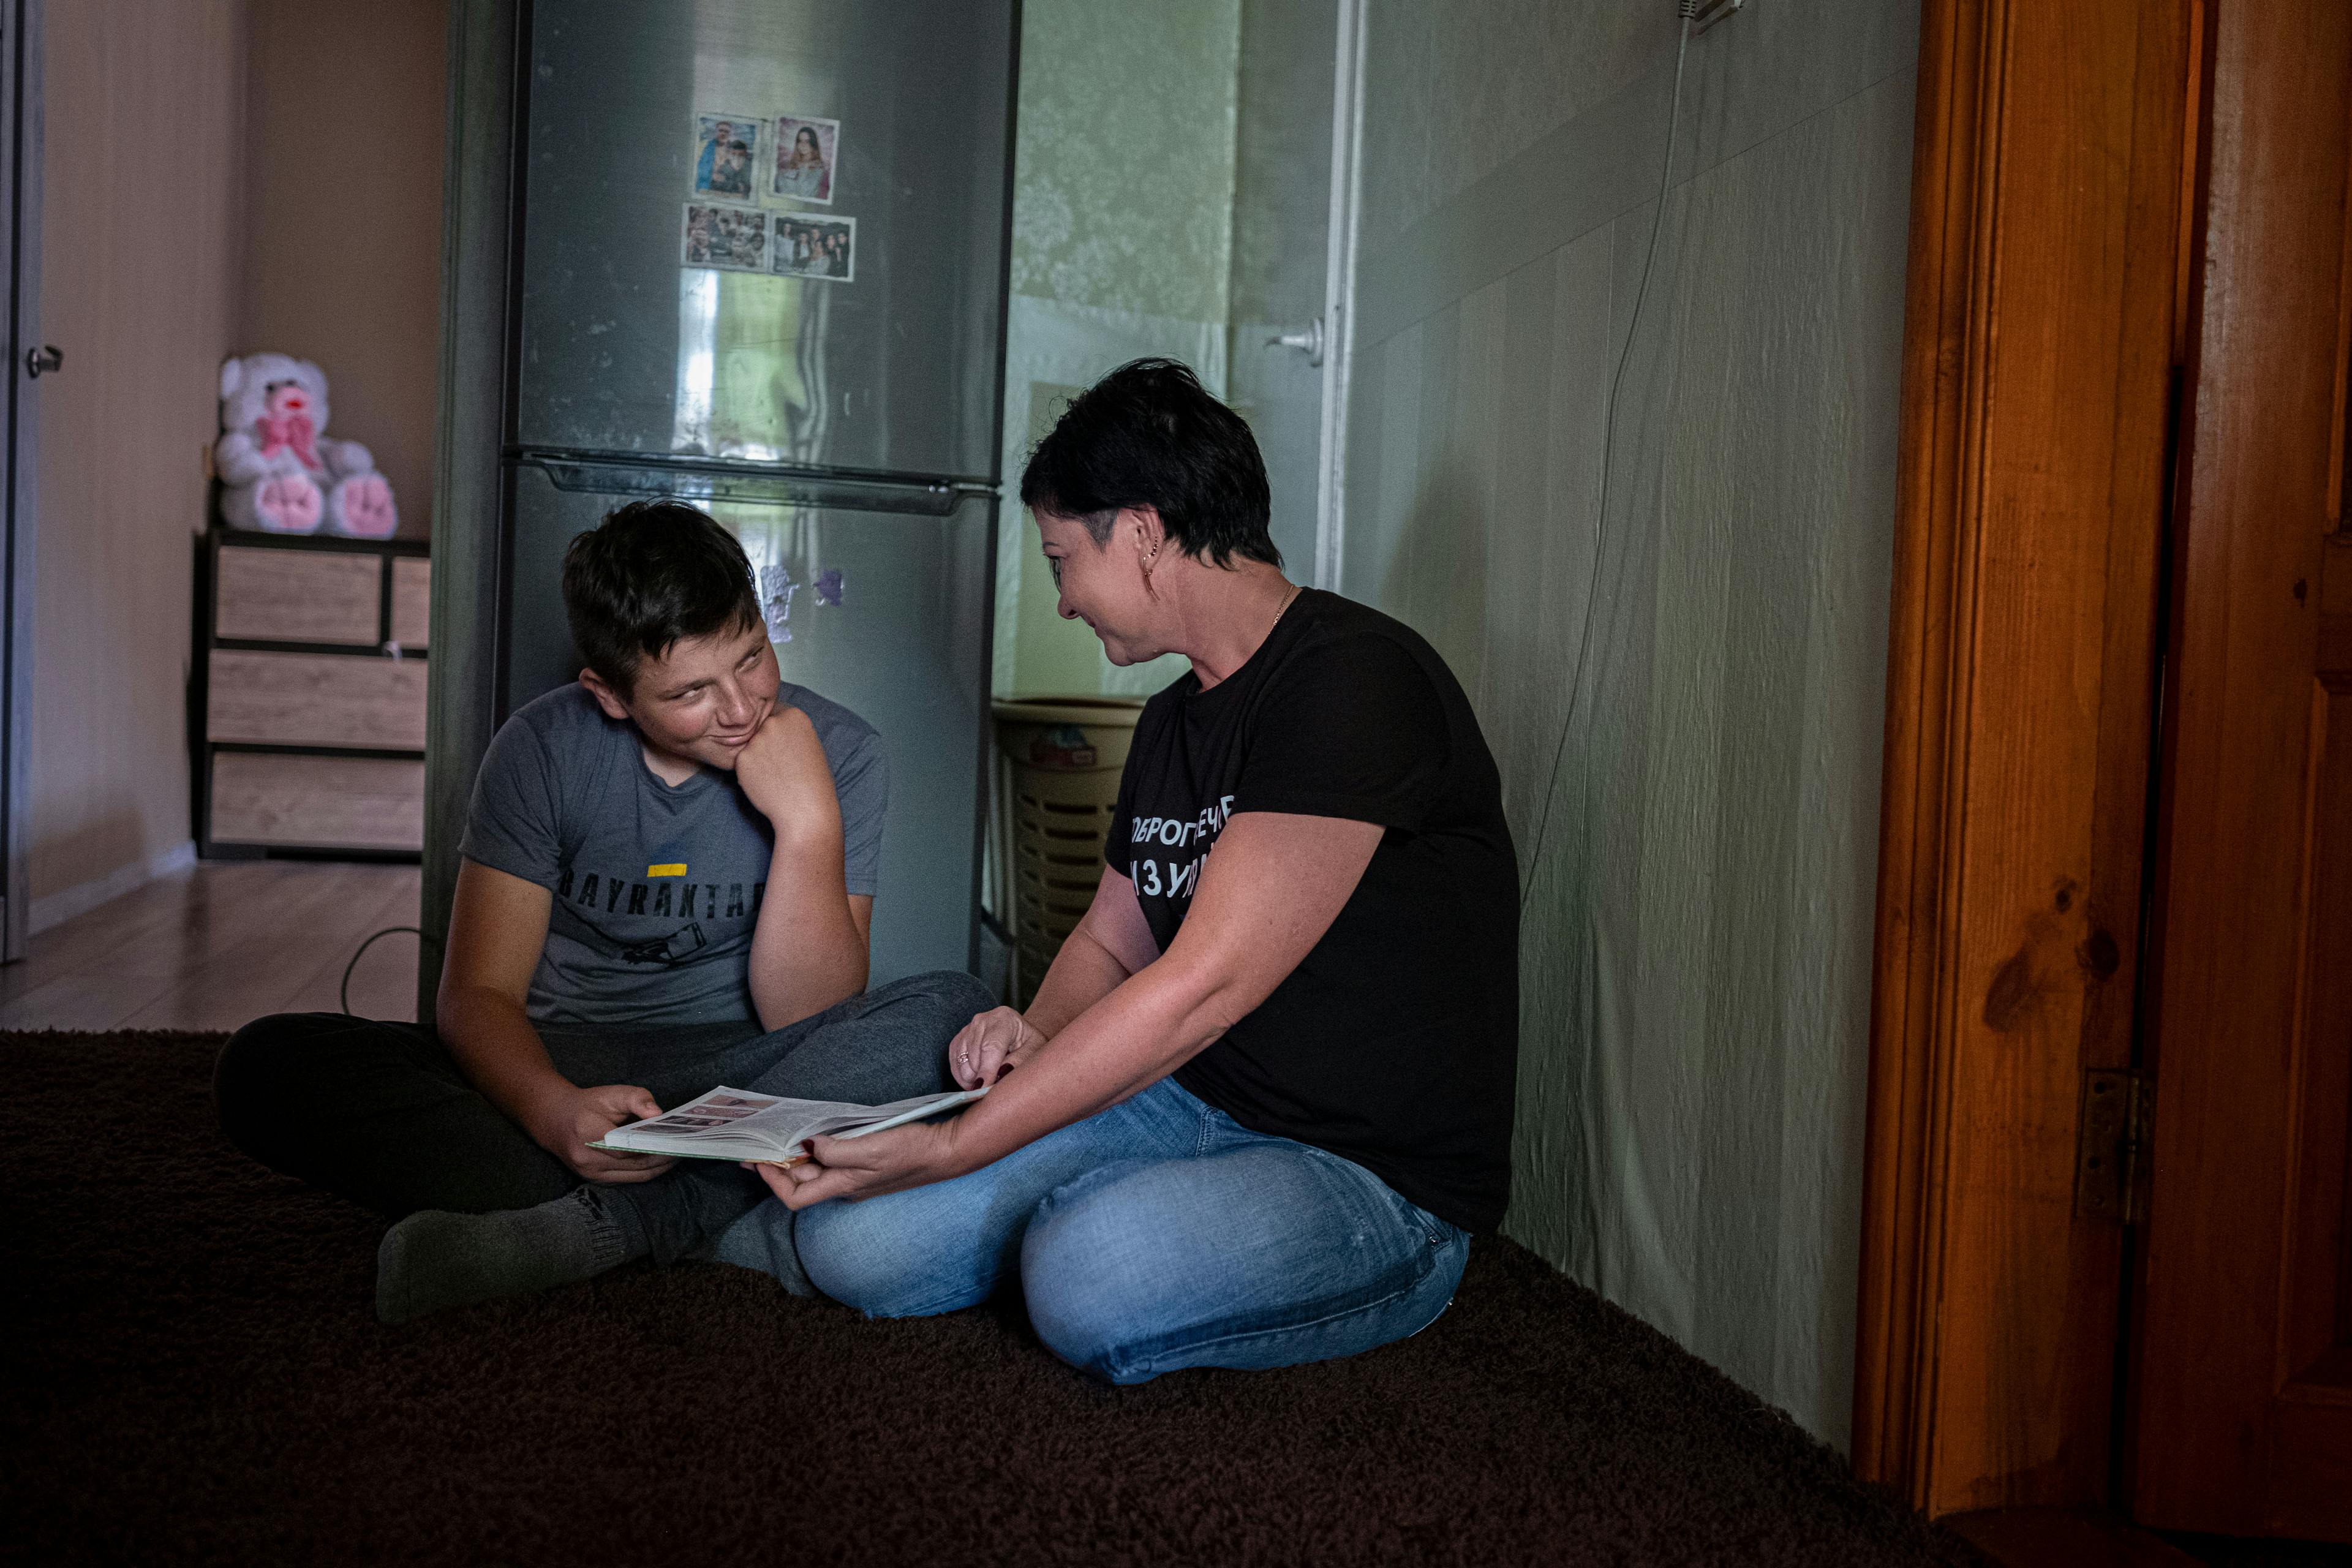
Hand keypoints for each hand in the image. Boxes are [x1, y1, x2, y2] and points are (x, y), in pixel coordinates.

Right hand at [524, 1081, 674, 1182]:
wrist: (555, 1120)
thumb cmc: (588, 1105)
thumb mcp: (612, 1093)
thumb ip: (637, 1098)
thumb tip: (658, 1114)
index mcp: (587, 1130)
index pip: (627, 1145)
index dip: (654, 1145)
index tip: (677, 1139)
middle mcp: (586, 1156)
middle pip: (634, 1163)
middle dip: (662, 1157)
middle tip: (687, 1148)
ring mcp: (589, 1172)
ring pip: (633, 1175)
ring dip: (658, 1167)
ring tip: (679, 1155)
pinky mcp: (594, 1179)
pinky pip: (627, 1179)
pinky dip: (646, 1172)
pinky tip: (662, 1162)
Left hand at [733, 705, 840, 840]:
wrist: (805, 809)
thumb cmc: (813, 782)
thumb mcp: (809, 745)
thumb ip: (790, 731)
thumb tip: (770, 728)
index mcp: (795, 715)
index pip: (776, 713)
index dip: (778, 732)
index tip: (783, 746)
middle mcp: (774, 722)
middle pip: (761, 727)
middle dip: (765, 741)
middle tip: (779, 763)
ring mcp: (756, 739)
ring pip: (750, 745)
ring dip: (756, 757)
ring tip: (774, 776)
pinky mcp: (742, 758)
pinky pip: (743, 762)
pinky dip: (749, 772)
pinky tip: (765, 783)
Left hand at [752, 1117, 959, 1209]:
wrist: (945, 1152)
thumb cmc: (911, 1151)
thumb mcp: (871, 1148)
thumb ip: (836, 1150)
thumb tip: (809, 1146)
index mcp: (843, 1186)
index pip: (795, 1196)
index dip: (773, 1180)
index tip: (758, 1159)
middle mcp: (846, 1186)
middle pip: (802, 1182)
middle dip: (778, 1165)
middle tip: (757, 1145)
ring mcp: (856, 1177)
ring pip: (816, 1171)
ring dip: (795, 1157)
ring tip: (778, 1138)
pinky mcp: (866, 1165)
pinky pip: (832, 1162)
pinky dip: (816, 1151)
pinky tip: (813, 1136)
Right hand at [947, 1006, 1043, 1088]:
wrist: (1019, 1035)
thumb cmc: (1028, 1043)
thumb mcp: (1034, 1051)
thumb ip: (1018, 1062)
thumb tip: (998, 1076)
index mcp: (1004, 1019)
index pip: (991, 1047)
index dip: (987, 1071)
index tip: (985, 1089)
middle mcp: (982, 1020)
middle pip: (975, 1057)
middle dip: (983, 1079)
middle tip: (995, 1089)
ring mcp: (967, 1029)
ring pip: (962, 1064)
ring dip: (973, 1080)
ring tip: (990, 1083)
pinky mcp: (958, 1040)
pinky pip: (954, 1065)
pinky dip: (964, 1078)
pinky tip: (978, 1080)